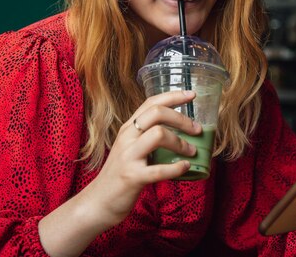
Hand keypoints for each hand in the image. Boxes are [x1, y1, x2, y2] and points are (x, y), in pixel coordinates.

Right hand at [87, 90, 200, 225]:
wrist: (98, 201)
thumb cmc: (120, 174)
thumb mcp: (130, 149)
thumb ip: (147, 137)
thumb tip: (180, 132)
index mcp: (128, 128)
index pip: (151, 103)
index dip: (173, 96)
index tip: (192, 94)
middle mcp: (127, 138)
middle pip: (156, 113)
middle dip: (182, 118)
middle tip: (197, 129)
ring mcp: (128, 156)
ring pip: (158, 135)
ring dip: (181, 142)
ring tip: (192, 152)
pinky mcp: (132, 177)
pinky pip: (158, 169)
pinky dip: (176, 168)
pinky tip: (185, 167)